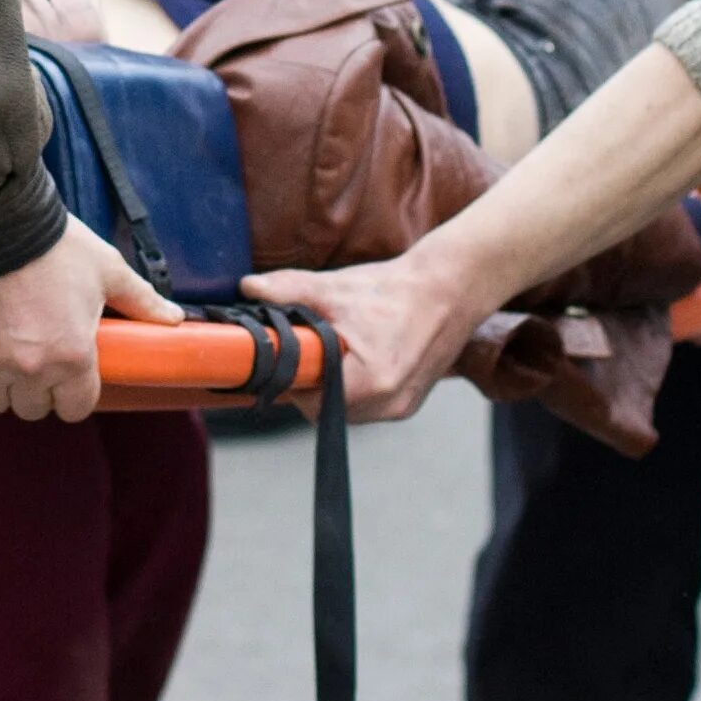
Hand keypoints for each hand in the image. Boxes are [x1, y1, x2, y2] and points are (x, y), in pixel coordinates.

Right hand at [0, 215, 178, 421]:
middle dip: (38, 391)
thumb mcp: (108, 270)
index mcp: (73, 357)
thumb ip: (141, 301)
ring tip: (8, 358)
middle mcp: (32, 369)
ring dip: (3, 386)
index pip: (75, 410)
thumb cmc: (57, 246)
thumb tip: (174, 318)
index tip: (70, 376)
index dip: (75, 394)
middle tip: (38, 360)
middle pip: (33, 410)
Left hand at [241, 250, 478, 422]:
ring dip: (335, 387)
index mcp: (372, 380)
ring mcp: (403, 406)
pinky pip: (371, 406)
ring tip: (337, 351)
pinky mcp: (411, 401)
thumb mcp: (335, 288)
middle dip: (313, 385)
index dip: (294, 384)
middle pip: (330, 413)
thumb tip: (249, 288)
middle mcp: (391, 402)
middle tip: (310, 352)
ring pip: (350, 411)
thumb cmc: (395, 289)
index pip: (313, 405)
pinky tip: (359, 357)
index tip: (291, 360)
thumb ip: (287, 290)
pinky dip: (357, 387)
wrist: (450, 287)